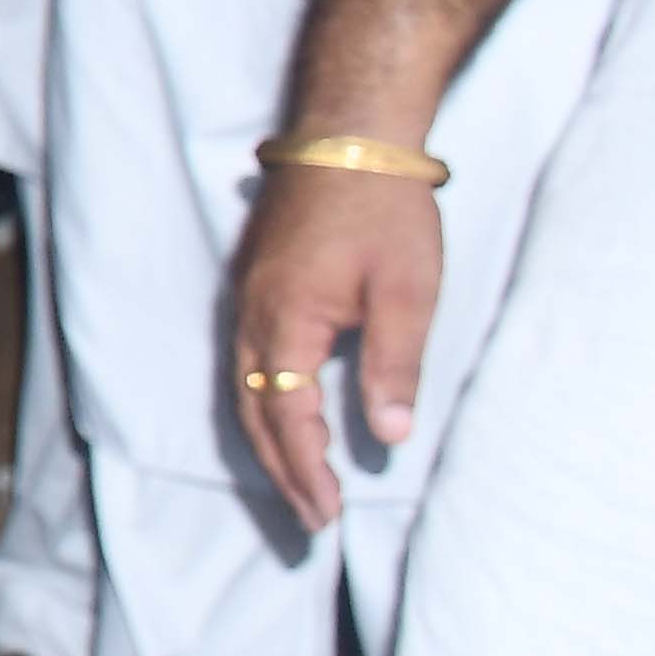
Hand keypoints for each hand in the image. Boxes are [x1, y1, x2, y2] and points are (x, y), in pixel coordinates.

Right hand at [225, 149, 444, 531]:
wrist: (350, 136)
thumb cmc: (386, 210)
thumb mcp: (408, 292)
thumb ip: (393, 366)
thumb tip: (387, 437)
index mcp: (287, 319)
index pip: (287, 414)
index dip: (306, 469)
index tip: (327, 514)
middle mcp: (253, 313)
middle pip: (255, 409)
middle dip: (282, 469)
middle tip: (311, 519)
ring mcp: (248, 295)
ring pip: (245, 385)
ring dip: (271, 439)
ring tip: (299, 482)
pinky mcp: (257, 281)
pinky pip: (248, 358)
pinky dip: (265, 401)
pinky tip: (286, 414)